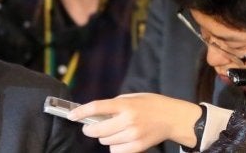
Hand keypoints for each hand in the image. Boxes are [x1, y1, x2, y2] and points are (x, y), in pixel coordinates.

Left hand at [67, 93, 201, 152]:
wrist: (174, 118)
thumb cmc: (152, 105)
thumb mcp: (132, 97)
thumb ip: (114, 104)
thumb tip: (96, 112)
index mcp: (125, 104)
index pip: (97, 108)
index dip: (81, 112)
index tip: (71, 115)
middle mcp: (128, 120)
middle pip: (98, 129)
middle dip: (89, 128)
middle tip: (89, 127)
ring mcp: (133, 134)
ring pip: (105, 141)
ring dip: (103, 137)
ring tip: (112, 131)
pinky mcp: (139, 146)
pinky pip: (116, 150)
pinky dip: (114, 146)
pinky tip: (118, 140)